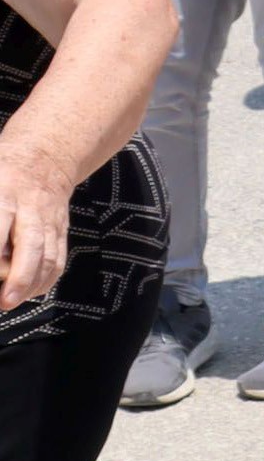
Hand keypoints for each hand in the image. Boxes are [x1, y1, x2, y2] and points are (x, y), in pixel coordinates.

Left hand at [0, 138, 69, 307]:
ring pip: (49, 257)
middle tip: (4, 300)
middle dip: (20, 276)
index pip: (0, 226)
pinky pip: (58, 259)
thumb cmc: (4, 173)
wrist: (45, 159)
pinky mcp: (61, 230)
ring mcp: (50, 221)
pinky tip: (31, 292)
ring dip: (33, 284)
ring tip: (12, 301)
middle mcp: (31, 210)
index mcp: (5, 195)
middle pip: (32, 245)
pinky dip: (46, 280)